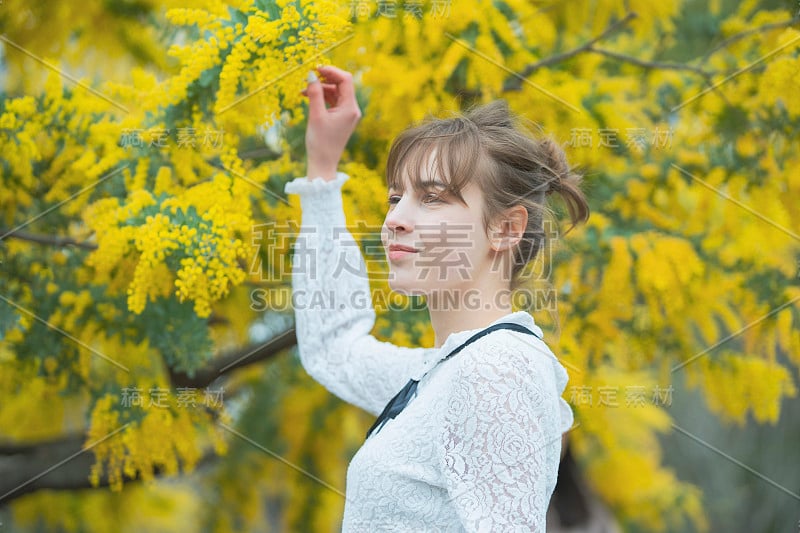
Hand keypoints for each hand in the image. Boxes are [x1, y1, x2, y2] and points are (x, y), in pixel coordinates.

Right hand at [301, 65, 361, 181]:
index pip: (345, 80)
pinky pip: (332, 102)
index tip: (316, 68)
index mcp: (350, 108)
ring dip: (320, 89)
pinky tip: (308, 97)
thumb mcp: (316, 115)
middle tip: (308, 76)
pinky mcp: (340, 119)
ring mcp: (347, 114)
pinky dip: (322, 98)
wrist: (322, 164)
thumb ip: (314, 92)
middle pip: (341, 85)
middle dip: (324, 79)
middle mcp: (352, 109)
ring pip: (335, 93)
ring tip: (303, 90)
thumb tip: (311, 74)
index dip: (331, 70)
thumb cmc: (320, 142)